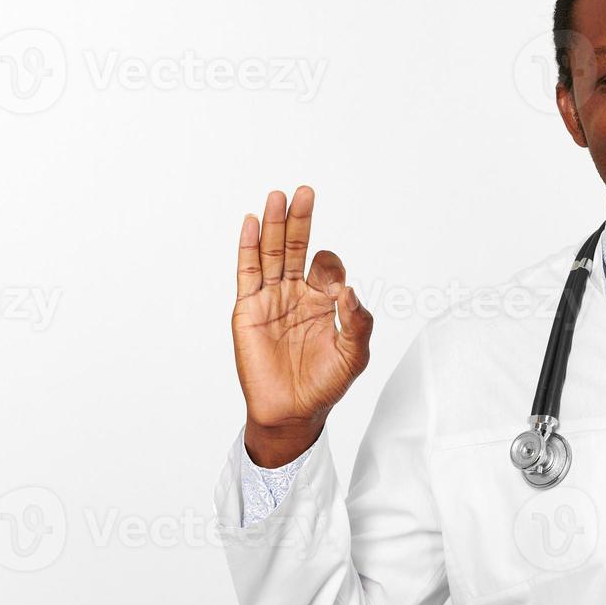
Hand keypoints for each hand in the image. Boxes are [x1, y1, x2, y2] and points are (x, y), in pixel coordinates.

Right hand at [232, 187, 373, 464]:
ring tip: (278, 196)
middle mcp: (295, 294)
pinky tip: (252, 222)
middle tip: (306, 192)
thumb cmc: (325, 385)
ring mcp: (270, 300)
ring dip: (274, 225)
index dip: (331, 266)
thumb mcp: (354, 354)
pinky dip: (248, 247)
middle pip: (296, 248)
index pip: (327, 267)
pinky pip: (247, 272)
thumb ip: (358, 321)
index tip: (336, 287)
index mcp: (323, 301)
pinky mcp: (248, 310)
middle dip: (301, 221)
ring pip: (271, 254)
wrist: (291, 412)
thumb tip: (350, 289)